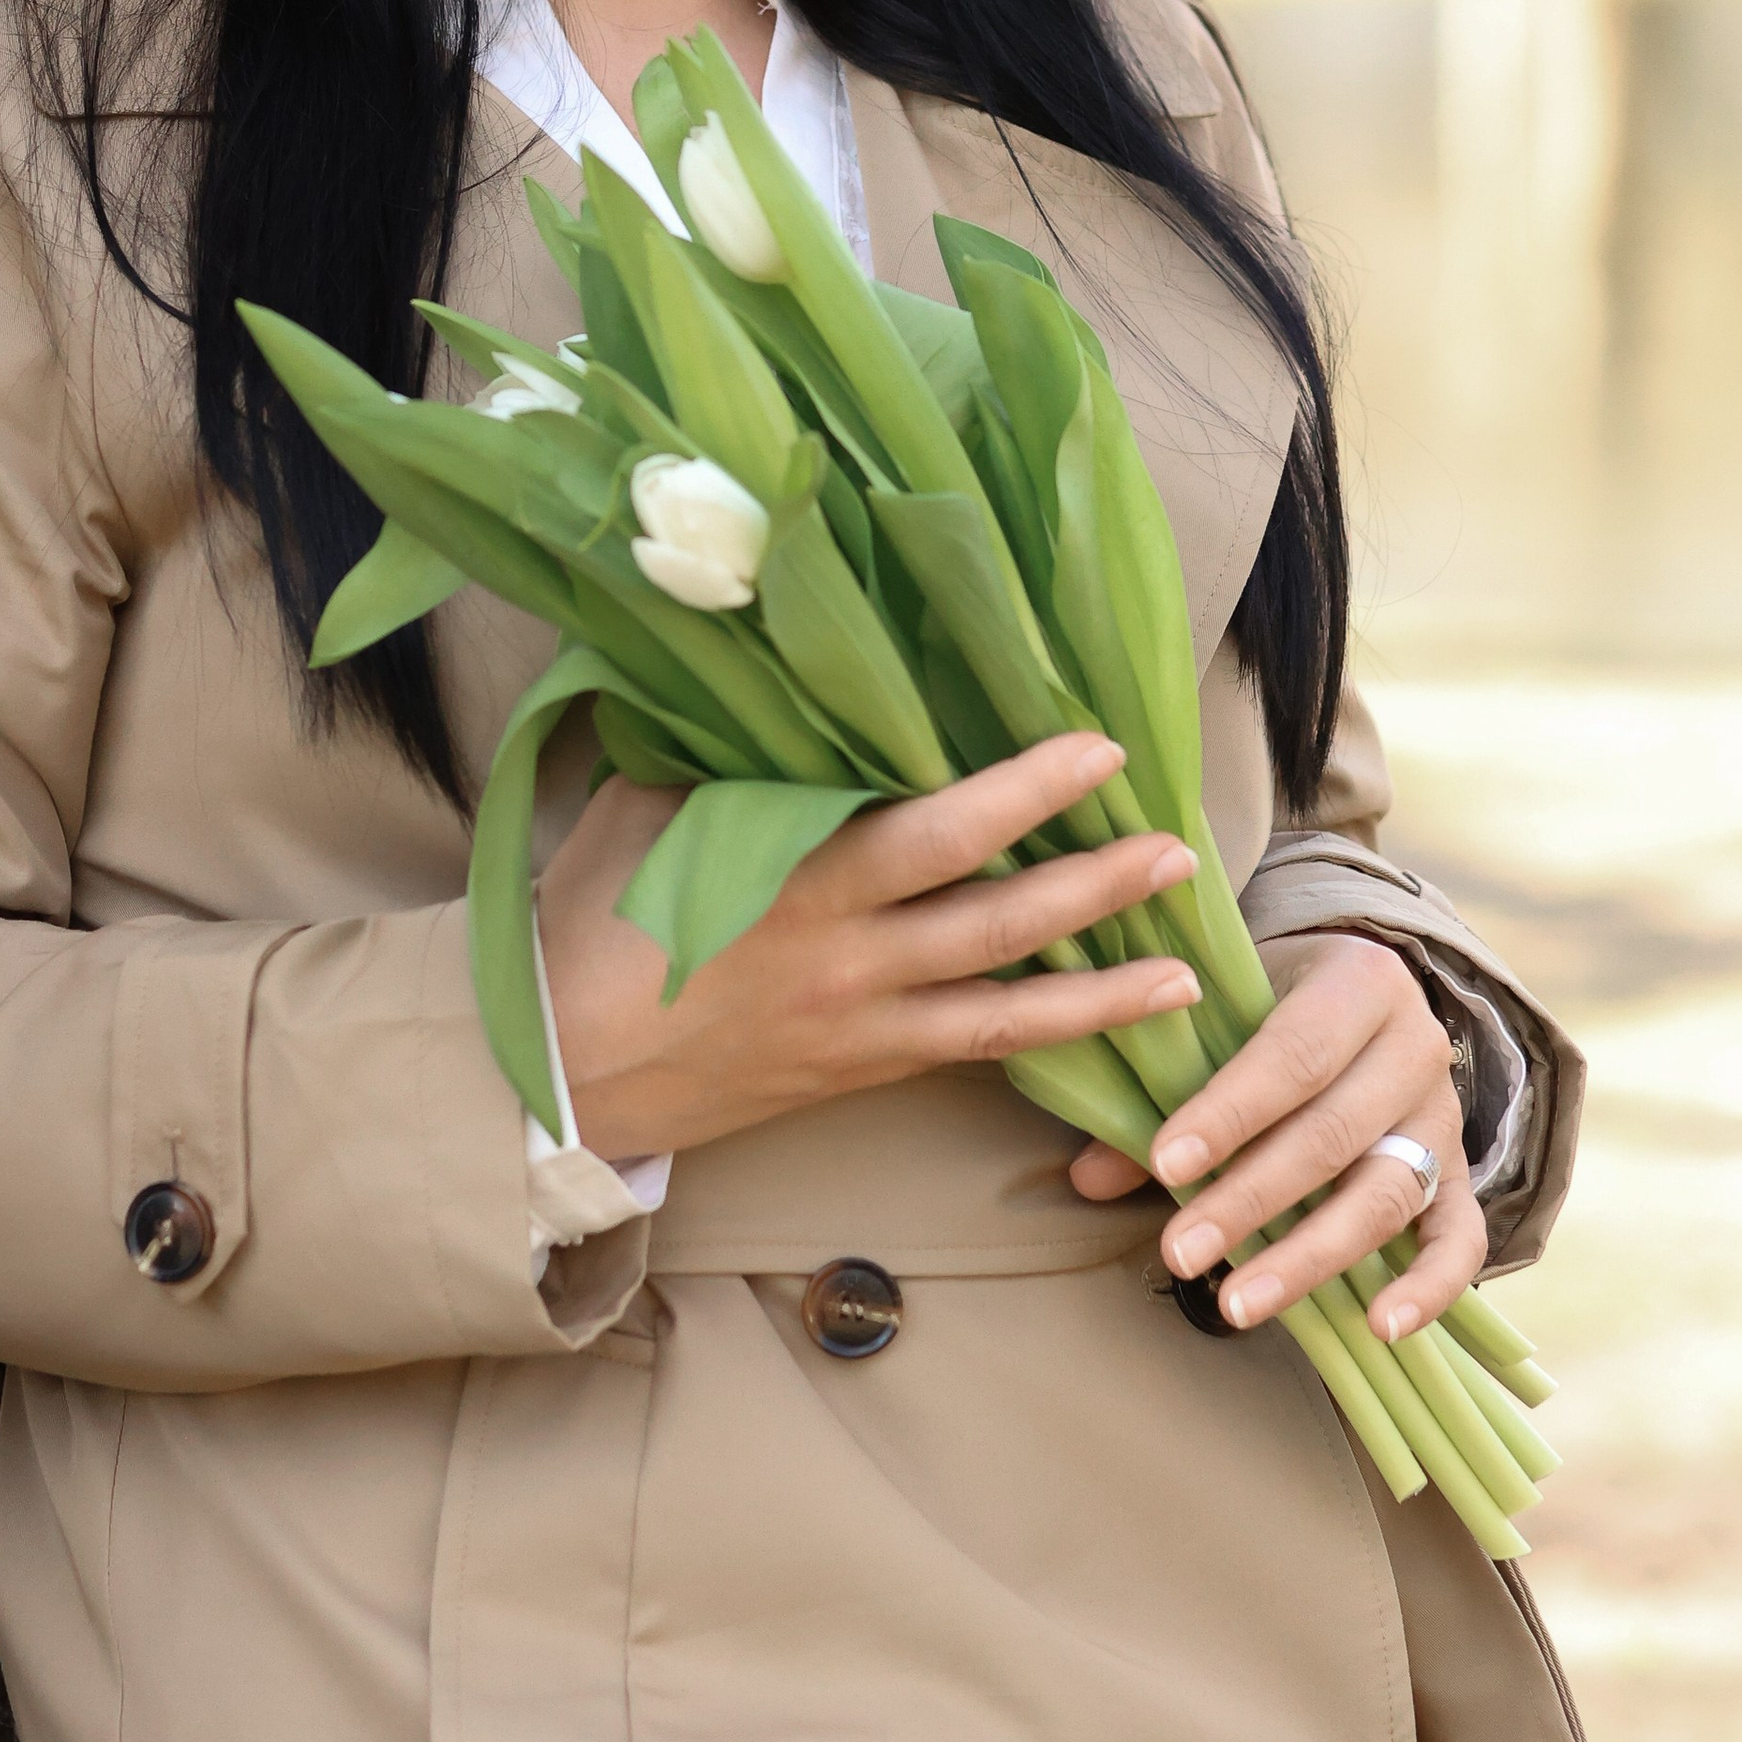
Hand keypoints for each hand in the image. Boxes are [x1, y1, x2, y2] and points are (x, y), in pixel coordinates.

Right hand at [536, 734, 1205, 1163]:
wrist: (556, 1071)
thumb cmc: (594, 922)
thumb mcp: (651, 810)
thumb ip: (732, 753)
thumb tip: (786, 667)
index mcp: (802, 879)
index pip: (940, 830)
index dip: (1026, 791)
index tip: (1099, 749)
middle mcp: (849, 959)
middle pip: (998, 921)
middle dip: (1096, 887)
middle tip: (1177, 850)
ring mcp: (860, 1028)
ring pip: (1005, 1010)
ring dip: (1101, 993)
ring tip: (1184, 974)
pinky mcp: (856, 1074)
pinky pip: (966, 1057)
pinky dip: (1039, 1045)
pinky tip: (1098, 1037)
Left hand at [1066, 929, 1481, 1340]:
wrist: (1358, 991)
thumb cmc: (1270, 1001)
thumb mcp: (1222, 1011)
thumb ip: (1160, 1088)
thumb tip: (1087, 1177)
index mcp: (1359, 981)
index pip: (1292, 1054)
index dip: (1229, 1113)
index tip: (1164, 1164)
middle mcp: (1416, 1046)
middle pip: (1332, 1134)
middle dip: (1250, 1200)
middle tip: (1181, 1252)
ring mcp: (1444, 1116)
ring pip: (1385, 1194)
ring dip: (1308, 1257)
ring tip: (1236, 1303)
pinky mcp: (1461, 1177)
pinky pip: (1461, 1239)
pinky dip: (1429, 1288)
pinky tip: (1380, 1328)